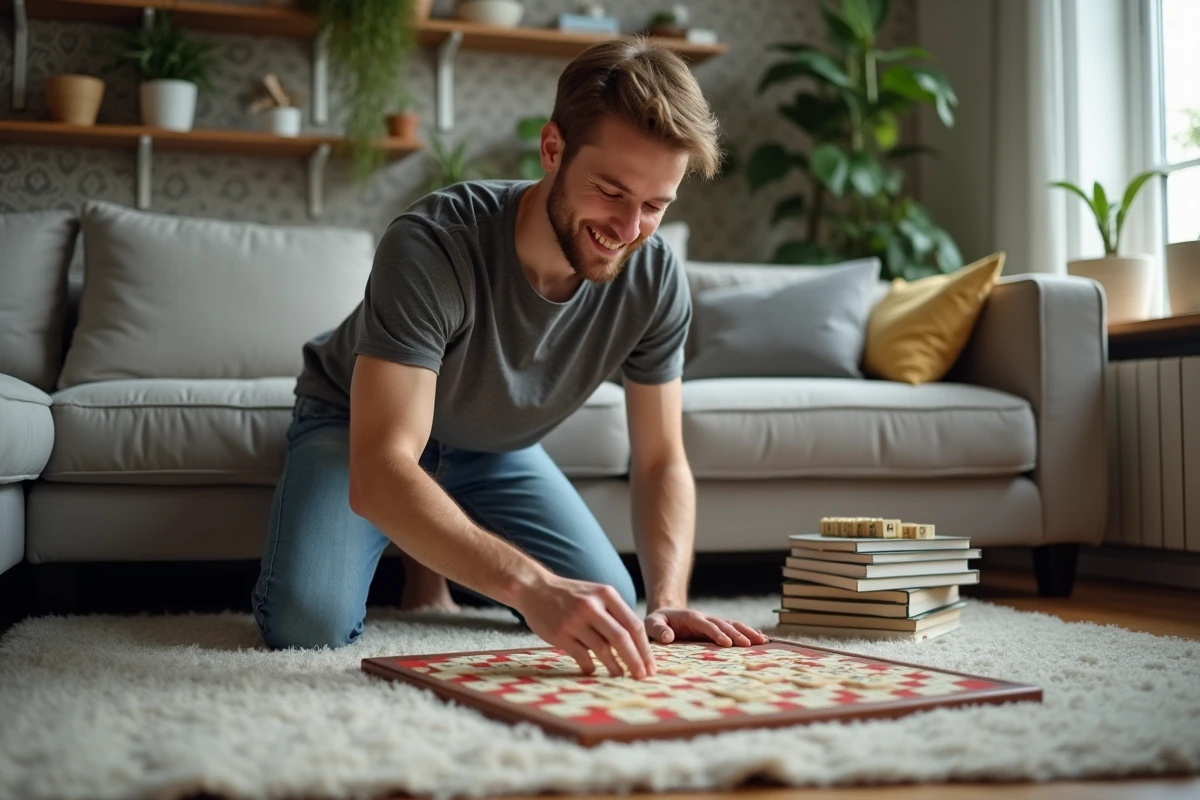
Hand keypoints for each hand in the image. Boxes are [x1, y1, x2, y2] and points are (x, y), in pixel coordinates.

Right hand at [516, 575, 655, 678]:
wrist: (534, 588)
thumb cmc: (571, 596)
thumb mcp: (596, 594)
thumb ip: (615, 614)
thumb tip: (638, 646)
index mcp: (606, 595)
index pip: (634, 625)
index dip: (645, 649)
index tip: (650, 665)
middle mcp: (592, 606)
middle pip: (622, 638)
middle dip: (636, 661)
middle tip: (642, 677)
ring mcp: (575, 620)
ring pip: (603, 649)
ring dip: (615, 667)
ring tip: (620, 676)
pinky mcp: (560, 634)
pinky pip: (581, 656)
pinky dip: (590, 667)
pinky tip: (593, 670)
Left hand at [644, 607, 768, 646]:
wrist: (665, 615)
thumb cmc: (658, 622)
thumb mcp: (652, 624)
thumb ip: (658, 630)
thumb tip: (668, 637)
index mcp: (691, 618)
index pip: (706, 625)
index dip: (716, 633)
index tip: (727, 643)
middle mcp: (705, 618)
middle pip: (724, 625)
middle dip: (736, 634)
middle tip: (749, 644)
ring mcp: (713, 623)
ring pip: (733, 625)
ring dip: (747, 632)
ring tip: (762, 641)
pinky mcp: (717, 628)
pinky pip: (735, 629)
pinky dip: (748, 632)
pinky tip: (761, 639)